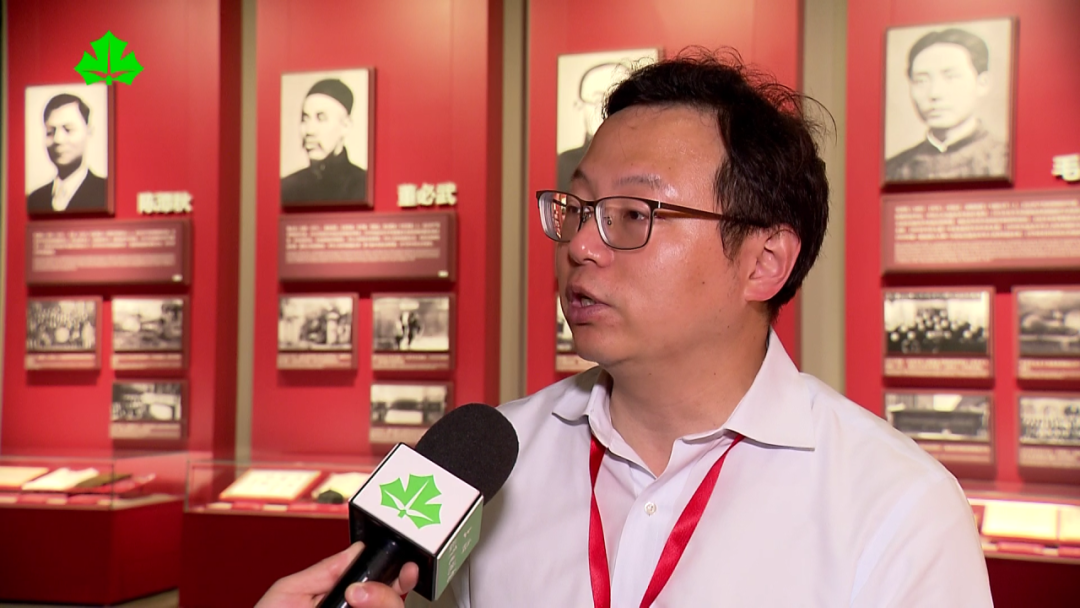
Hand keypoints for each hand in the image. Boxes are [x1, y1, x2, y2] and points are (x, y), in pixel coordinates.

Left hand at [255, 542, 419, 607]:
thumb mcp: (289, 593)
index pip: (382, 587)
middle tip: (359, 592)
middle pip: (394, 602)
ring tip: (354, 600)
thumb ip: (324, 570)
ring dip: (381, 602)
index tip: (403, 567)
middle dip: (387, 591)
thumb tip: (356, 550)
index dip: (398, 575)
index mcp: (343, 602)